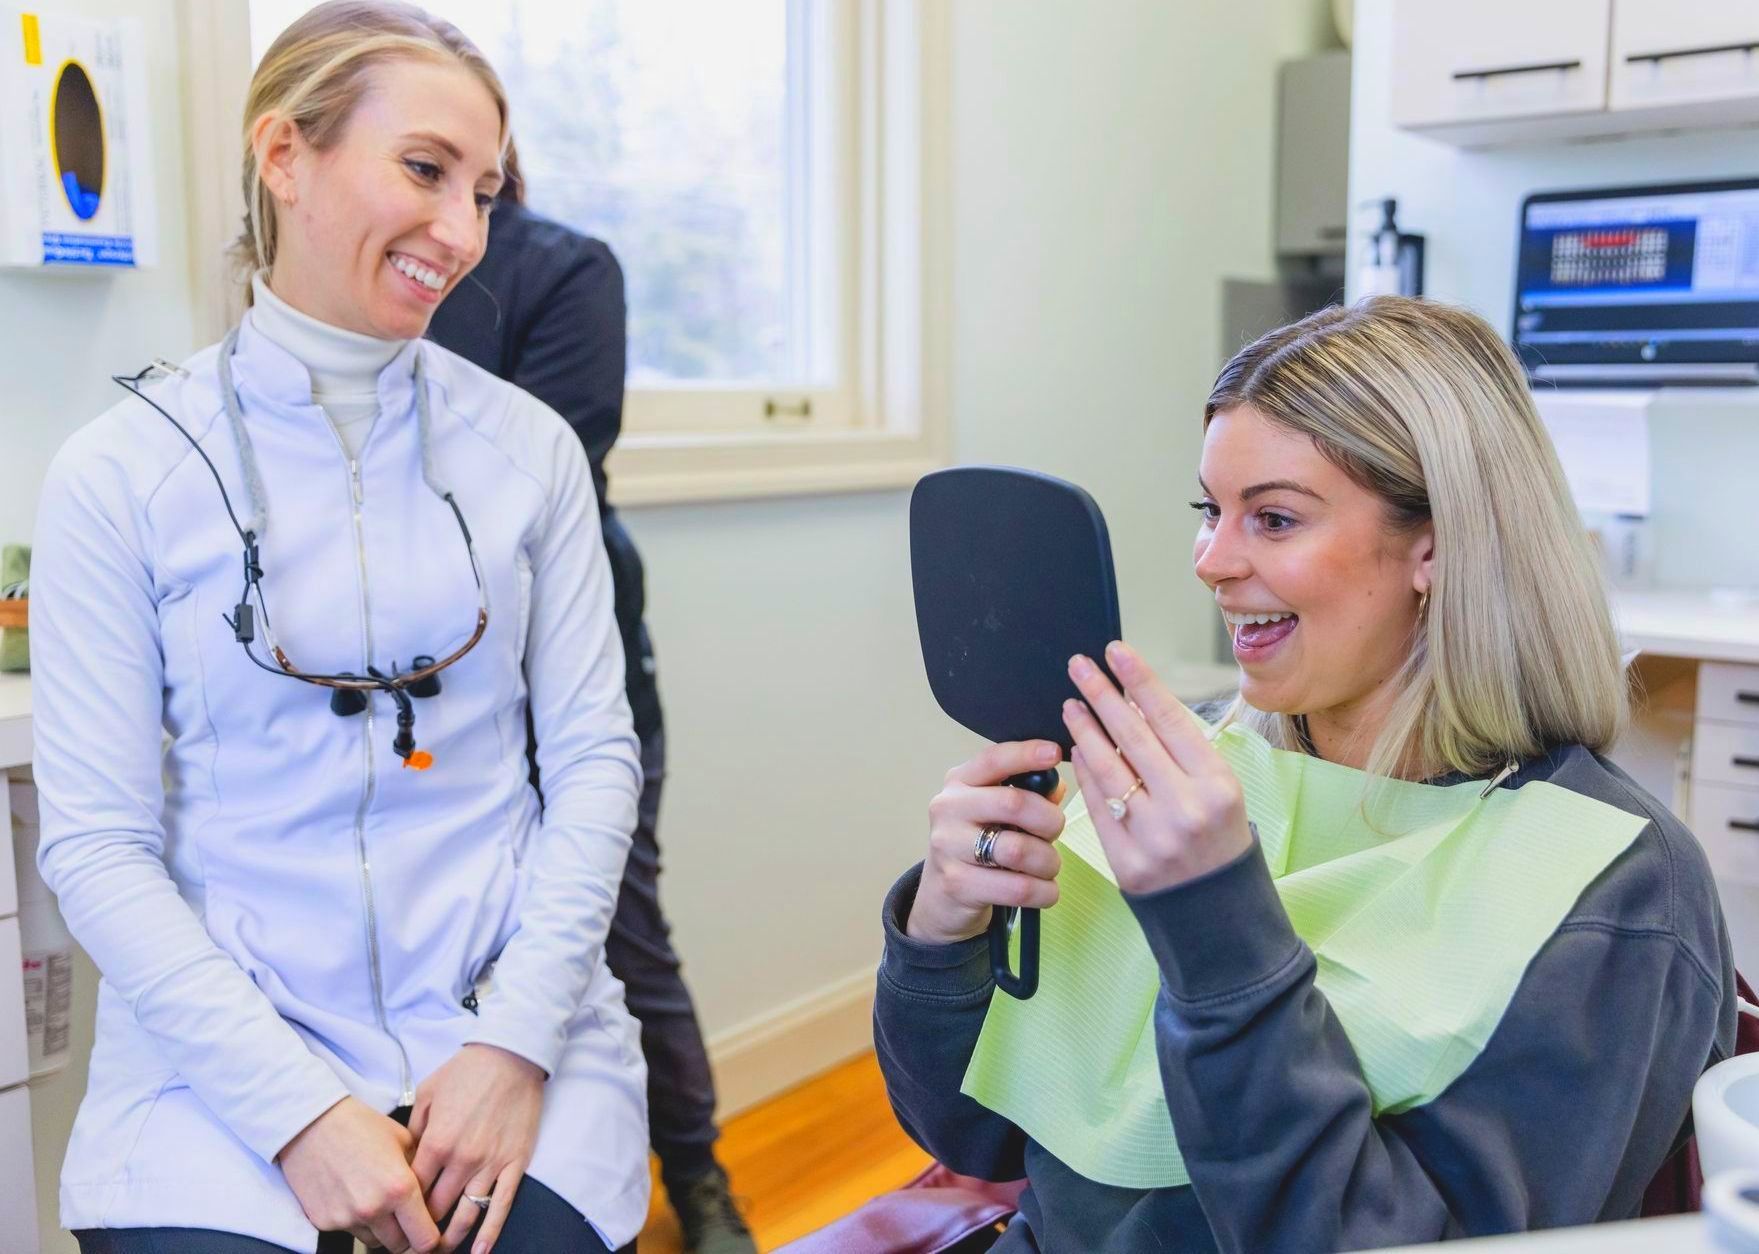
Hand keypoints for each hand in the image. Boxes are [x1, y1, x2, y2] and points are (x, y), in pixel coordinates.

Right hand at [278, 1096, 440, 1252]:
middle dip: (406, 1234)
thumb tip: (433, 1195)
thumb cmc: (360, 1125)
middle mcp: (373, 1209)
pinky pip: (349, 1231)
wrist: (311, 1124)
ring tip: (376, 1200)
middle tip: (404, 1216)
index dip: (431, 1237)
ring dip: (381, 1229)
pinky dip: (355, 1221)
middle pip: (400, 1246)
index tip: (430, 1230)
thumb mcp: (404, 1140)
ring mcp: (346, 1218)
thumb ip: (421, 1171)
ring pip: (375, 1241)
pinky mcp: (324, 1222)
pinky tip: (353, 1195)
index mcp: (400, 1188)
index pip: (425, 1240)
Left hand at [409, 1043, 545, 1253]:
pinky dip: (490, 1232)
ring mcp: (491, 1163)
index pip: (412, 1189)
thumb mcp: (427, 1094)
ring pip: (467, 1214)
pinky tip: (480, 1251)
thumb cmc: (467, 1071)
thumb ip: (414, 1131)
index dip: (401, 1206)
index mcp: (436, 1142)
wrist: (511, 1055)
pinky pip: (502, 1205)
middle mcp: (462, 1159)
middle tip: (413, 1240)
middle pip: (436, 1208)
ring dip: (452, 1237)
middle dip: (422, 1227)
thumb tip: (405, 1158)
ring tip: (440, 1249)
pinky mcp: (515, 1163)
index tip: (395, 1216)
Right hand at [907, 739, 1068, 944]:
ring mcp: (948, 847)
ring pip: (1018, 850)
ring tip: (1049, 867)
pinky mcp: (957, 884)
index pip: (993, 759)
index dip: (1026, 754)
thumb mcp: (998, 812)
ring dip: (1048, 861)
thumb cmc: (981, 843)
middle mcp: (948, 808)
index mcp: (960, 782)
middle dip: (1050, 820)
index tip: (1055, 752)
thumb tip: (1057, 785)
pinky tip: (1044, 890)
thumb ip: (1029, 795)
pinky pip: (1018, 887)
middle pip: (1014, 804)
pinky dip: (1044, 891)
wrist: (943, 894)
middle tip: (1056, 832)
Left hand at [1063, 640, 1253, 894]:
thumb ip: (1181, 751)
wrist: (1216, 910)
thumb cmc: (1217, 836)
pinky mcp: (1126, 860)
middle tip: (1079, 666)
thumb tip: (1134, 704)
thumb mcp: (1219, 789)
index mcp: (1217, 784)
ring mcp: (1154, 836)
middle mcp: (1186, 808)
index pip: (1169, 718)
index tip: (1115, 651)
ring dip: (1084, 730)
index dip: (1139, 680)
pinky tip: (1075, 748)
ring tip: (1071, 704)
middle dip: (1101, 695)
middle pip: (1132, 737)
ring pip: (1108, 769)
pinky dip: (1084, 773)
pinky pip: (1096, 805)